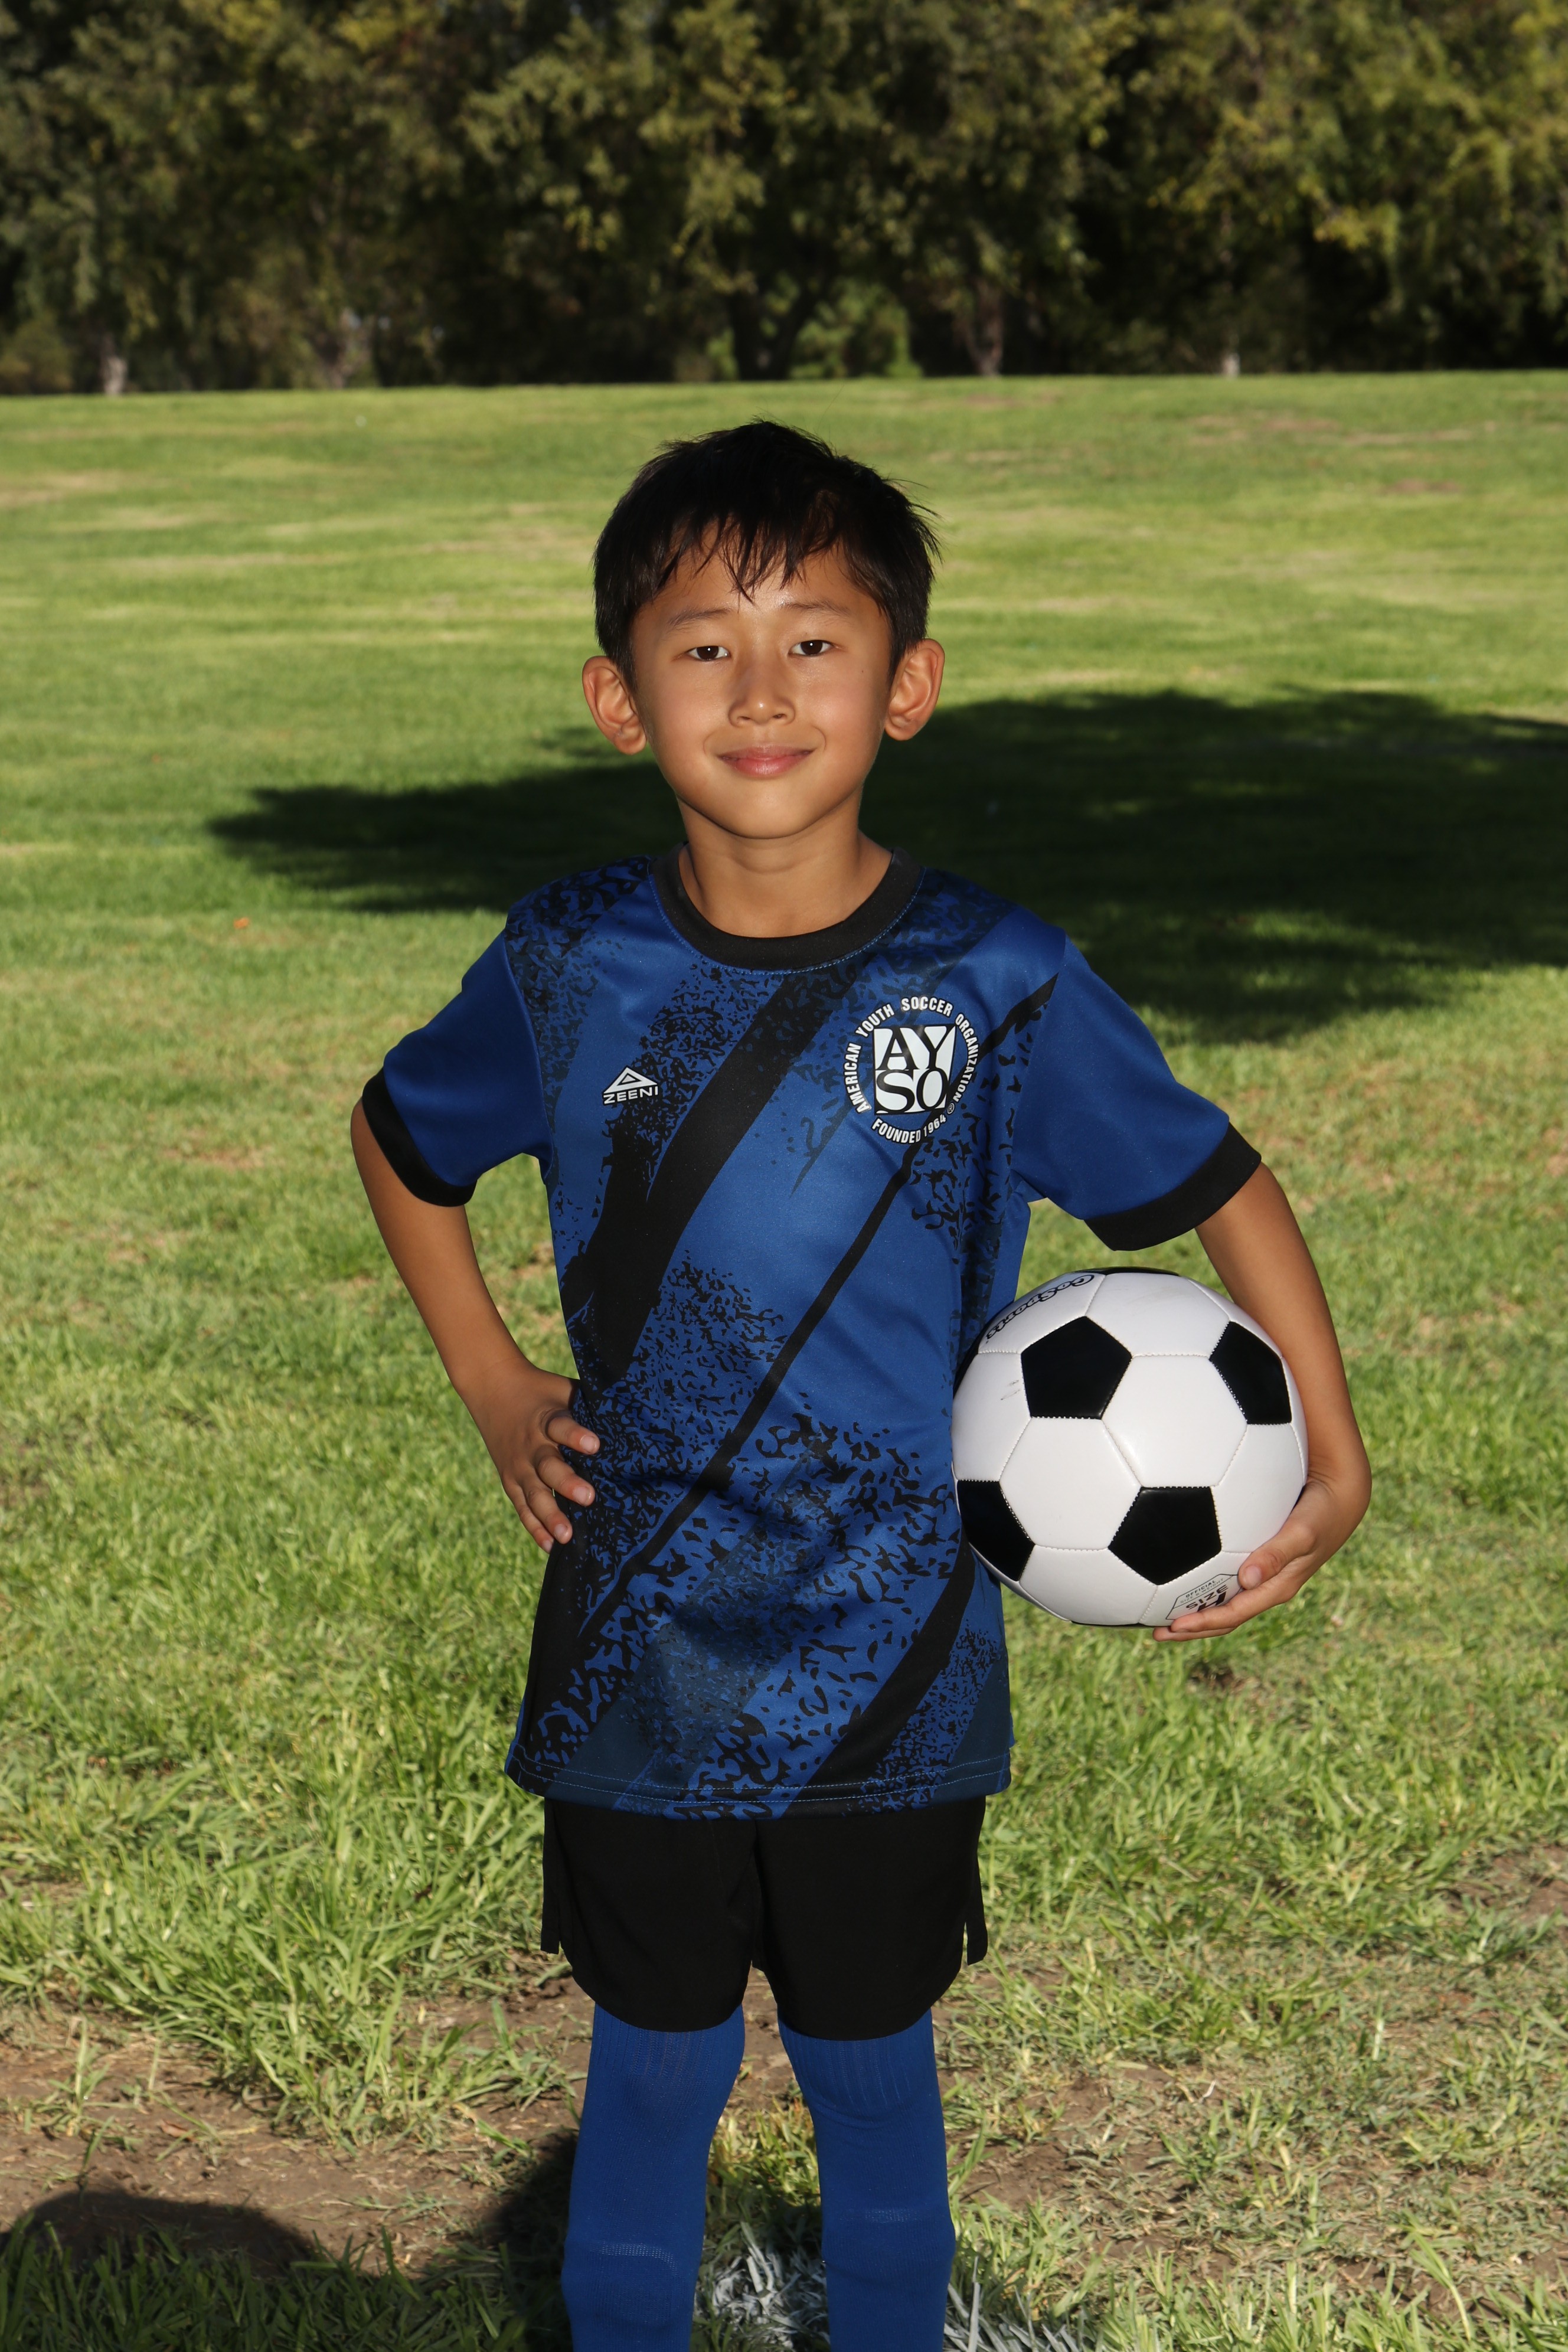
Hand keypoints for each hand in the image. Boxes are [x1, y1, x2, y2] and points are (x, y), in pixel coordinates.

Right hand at [470, 1365, 598, 1552]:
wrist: (493, 1388)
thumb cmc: (543, 1391)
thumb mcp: (564, 1390)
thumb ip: (590, 1406)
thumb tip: (635, 1416)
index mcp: (547, 1418)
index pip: (561, 1427)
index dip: (577, 1436)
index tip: (595, 1445)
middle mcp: (532, 1444)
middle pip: (548, 1466)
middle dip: (566, 1483)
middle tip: (588, 1497)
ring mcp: (518, 1465)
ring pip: (534, 1493)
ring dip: (550, 1515)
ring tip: (566, 1536)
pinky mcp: (510, 1480)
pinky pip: (522, 1507)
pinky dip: (534, 1527)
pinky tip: (550, 1545)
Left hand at [1153, 1467, 1364, 1641]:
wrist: (1338, 1500)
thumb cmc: (1319, 1515)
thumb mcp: (1300, 1534)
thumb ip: (1276, 1554)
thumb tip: (1246, 1579)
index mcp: (1275, 1589)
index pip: (1233, 1615)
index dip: (1203, 1624)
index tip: (1173, 1627)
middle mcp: (1266, 1588)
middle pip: (1224, 1618)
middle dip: (1191, 1629)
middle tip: (1156, 1633)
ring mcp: (1262, 1577)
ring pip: (1224, 1603)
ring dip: (1195, 1612)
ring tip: (1161, 1614)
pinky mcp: (1259, 1561)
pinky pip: (1227, 1581)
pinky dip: (1204, 1587)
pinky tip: (1180, 1576)